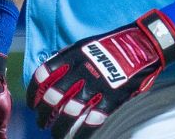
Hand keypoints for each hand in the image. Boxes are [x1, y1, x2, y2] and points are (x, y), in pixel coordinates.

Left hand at [26, 10, 174, 138]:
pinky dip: (82, 133)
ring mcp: (97, 86)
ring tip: (56, 134)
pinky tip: (76, 138)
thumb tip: (48, 74)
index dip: (33, 92)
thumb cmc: (112, 45)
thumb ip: (66, 58)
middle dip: (43, 114)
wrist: (142, 45)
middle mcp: (81, 71)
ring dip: (59, 128)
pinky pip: (92, 121)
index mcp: (72, 56)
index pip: (43, 75)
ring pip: (70, 113)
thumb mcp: (84, 45)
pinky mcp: (112, 98)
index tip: (32, 104)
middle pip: (53, 98)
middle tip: (41, 122)